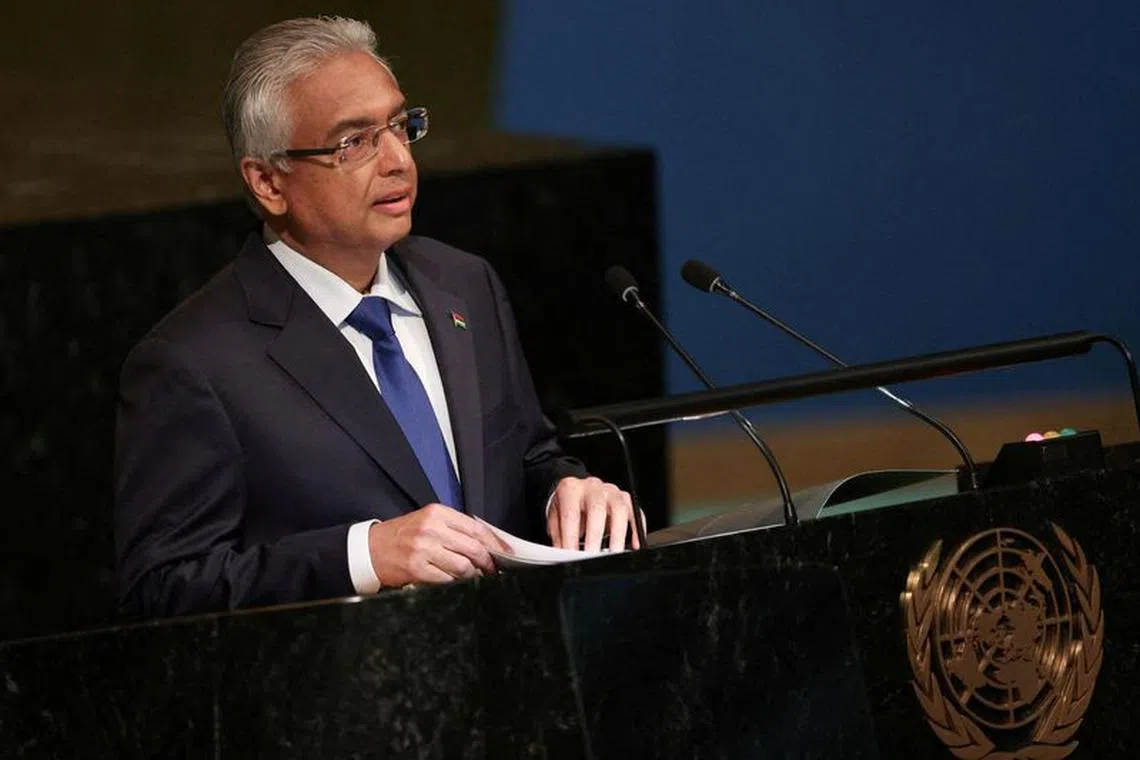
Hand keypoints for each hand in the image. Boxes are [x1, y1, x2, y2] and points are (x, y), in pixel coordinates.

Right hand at [368, 504, 509, 586]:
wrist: (370, 549)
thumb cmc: (402, 536)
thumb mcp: (428, 522)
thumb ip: (454, 529)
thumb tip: (486, 544)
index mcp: (437, 513)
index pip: (476, 528)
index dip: (494, 543)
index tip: (506, 553)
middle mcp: (431, 529)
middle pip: (473, 548)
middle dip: (488, 563)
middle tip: (492, 570)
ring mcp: (423, 549)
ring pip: (463, 566)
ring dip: (473, 575)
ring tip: (474, 577)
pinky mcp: (417, 569)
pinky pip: (447, 580)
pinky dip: (455, 583)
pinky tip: (455, 581)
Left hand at [547, 476, 640, 551]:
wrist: (577, 490)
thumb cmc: (566, 505)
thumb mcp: (555, 518)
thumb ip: (559, 536)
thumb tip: (562, 555)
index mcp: (571, 489)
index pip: (571, 514)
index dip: (571, 536)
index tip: (572, 554)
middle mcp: (592, 487)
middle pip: (596, 509)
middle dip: (595, 535)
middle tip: (592, 556)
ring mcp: (611, 491)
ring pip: (619, 508)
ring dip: (618, 534)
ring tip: (614, 553)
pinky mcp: (625, 498)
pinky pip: (635, 512)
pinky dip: (637, 530)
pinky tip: (634, 545)